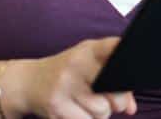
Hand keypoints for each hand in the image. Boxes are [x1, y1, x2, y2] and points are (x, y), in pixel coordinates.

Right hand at [20, 37, 135, 117]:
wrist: (27, 82)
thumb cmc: (68, 73)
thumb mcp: (88, 64)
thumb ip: (115, 80)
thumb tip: (130, 108)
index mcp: (87, 50)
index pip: (112, 48)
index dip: (124, 55)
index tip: (133, 60)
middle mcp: (76, 65)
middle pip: (114, 90)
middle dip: (117, 101)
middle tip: (111, 100)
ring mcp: (64, 86)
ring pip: (101, 111)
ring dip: (100, 114)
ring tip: (87, 104)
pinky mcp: (56, 108)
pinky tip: (77, 112)